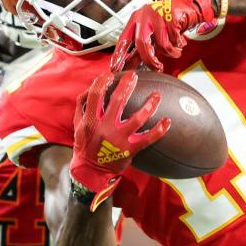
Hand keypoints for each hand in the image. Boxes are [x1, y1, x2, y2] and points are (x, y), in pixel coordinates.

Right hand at [70, 71, 170, 208]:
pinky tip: (167, 121)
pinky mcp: (130, 150)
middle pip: (118, 101)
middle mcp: (105, 128)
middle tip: (135, 76)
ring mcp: (119, 139)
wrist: (90, 171)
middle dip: (127, 85)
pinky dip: (159, 130)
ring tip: (157, 95)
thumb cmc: (84, 145)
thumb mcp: (77, 125)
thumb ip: (82, 106)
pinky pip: (148, 139)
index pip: (95, 95)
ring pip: (137, 118)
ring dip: (149, 105)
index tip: (111, 74)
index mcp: (91, 120)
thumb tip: (89, 87)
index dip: (103, 81)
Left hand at [110, 0, 220, 71]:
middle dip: (149, 60)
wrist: (189, 3)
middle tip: (156, 67)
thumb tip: (132, 64)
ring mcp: (158, 14)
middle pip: (141, 43)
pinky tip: (180, 42)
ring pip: (161, 44)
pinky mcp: (171, 16)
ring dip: (171, 52)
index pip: (124, 38)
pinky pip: (174, 39)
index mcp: (136, 18)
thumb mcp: (152, 32)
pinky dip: (179, 44)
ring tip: (175, 51)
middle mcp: (145, 15)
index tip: (116, 67)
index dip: (120, 54)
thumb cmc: (170, 18)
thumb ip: (143, 46)